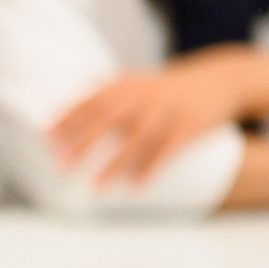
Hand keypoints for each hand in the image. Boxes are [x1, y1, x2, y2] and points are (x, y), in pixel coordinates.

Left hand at [49, 49, 250, 185]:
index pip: (91, 101)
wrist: (221, 79)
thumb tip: (67, 108)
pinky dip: (148, 170)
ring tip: (95, 187)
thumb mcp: (139, 81)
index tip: (47, 139)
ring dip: (113, 165)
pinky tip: (134, 188)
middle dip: (81, 141)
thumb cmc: (170, 88)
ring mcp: (168, 111)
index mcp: (129, 84)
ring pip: (136, 140)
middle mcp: (145, 96)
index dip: (68, 119)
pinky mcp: (189, 127)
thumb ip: (108, 92)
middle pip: (107, 118)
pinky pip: (166, 151)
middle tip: (60, 164)